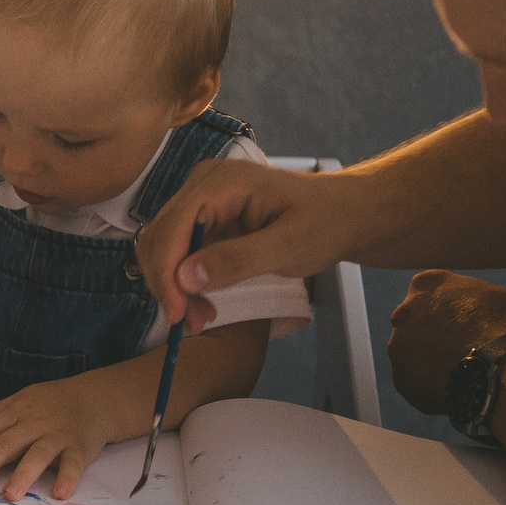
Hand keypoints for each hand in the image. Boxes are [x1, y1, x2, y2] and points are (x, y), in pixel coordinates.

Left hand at [0, 373, 131, 500]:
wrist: (95, 397)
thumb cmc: (52, 404)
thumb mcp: (22, 402)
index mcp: (16, 413)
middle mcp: (34, 424)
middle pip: (6, 444)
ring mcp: (57, 436)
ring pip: (38, 454)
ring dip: (23, 474)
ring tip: (9, 495)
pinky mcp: (80, 447)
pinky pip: (73, 464)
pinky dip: (67, 478)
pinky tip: (59, 493)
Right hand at [136, 158, 352, 332]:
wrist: (343, 214)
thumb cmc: (326, 222)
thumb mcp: (289, 245)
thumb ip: (238, 260)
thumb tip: (186, 277)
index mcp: (222, 181)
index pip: (174, 226)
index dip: (168, 272)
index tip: (177, 314)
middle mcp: (202, 185)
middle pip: (161, 237)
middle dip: (169, 284)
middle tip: (192, 323)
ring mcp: (201, 200)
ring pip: (165, 248)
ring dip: (174, 286)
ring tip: (200, 317)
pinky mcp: (204, 218)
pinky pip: (179, 252)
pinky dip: (184, 281)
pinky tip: (202, 301)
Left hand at [387, 269, 505, 414]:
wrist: (504, 368)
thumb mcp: (492, 297)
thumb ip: (467, 301)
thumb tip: (470, 312)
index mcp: (426, 284)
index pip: (431, 295)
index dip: (449, 312)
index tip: (464, 325)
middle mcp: (404, 313)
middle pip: (415, 325)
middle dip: (433, 336)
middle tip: (460, 351)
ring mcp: (398, 348)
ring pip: (411, 356)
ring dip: (430, 363)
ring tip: (462, 374)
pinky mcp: (403, 381)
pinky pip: (416, 384)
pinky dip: (432, 387)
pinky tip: (456, 389)